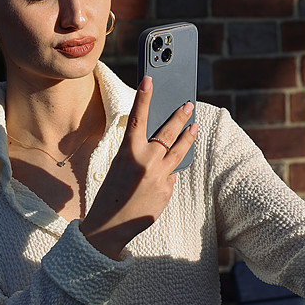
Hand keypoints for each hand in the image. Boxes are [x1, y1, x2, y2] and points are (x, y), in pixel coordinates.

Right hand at [79, 75, 196, 259]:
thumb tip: (162, 145)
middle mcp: (146, 161)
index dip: (144, 96)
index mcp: (128, 151)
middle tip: (188, 105)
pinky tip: (158, 179)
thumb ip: (138, 152)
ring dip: (188, 137)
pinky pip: (171, 176)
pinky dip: (166, 174)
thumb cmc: (111, 192)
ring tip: (194, 128)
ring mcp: (160, 176)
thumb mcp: (119, 165)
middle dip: (181, 116)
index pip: (138, 117)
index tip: (150, 79)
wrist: (110, 226)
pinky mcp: (167, 190)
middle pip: (169, 132)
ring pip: (180, 151)